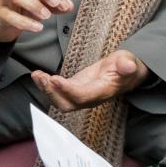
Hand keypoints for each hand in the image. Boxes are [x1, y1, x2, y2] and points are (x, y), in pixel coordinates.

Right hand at [0, 0, 72, 43]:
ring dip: (33, 4)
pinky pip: (10, 15)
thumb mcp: (40, 2)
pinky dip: (25, 22)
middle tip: (55, 3)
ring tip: (46, 16)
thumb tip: (68, 6)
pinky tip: (37, 27)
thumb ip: (55, 3)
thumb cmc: (21, 6)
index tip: (63, 2)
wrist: (0, 20)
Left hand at [33, 50, 148, 111]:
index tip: (55, 79)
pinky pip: (57, 93)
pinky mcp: (73, 89)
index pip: (82, 96)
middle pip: (67, 104)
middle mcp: (89, 98)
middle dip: (52, 93)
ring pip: (60, 101)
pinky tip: (38, 75)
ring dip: (46, 90)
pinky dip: (46, 85)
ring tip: (37, 75)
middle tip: (42, 78)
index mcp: (102, 92)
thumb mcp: (128, 61)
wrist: (124, 73)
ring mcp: (80, 95)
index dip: (68, 90)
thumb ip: (127, 65)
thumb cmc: (126, 67)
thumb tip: (128, 65)